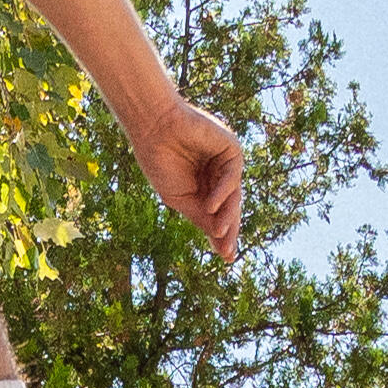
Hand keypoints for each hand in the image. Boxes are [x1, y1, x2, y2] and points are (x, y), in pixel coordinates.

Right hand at [132, 90, 245, 271]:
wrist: (154, 130)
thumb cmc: (160, 162)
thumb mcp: (180, 198)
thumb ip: (200, 215)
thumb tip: (219, 236)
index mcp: (204, 188)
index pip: (218, 215)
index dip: (222, 235)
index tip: (226, 257)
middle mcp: (218, 176)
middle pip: (230, 208)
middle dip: (229, 230)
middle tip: (228, 252)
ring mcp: (226, 163)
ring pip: (234, 195)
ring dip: (227, 215)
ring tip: (220, 233)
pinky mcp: (231, 149)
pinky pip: (232, 176)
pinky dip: (222, 192)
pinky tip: (210, 205)